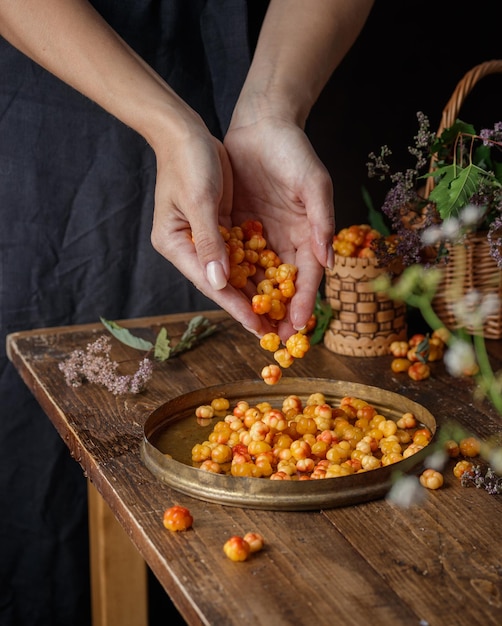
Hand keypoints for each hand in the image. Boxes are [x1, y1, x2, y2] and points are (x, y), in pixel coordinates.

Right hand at [150, 119, 269, 336]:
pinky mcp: (219, 226)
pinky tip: (275, 284)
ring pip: (234, 271)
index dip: (235, 306)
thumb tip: (219, 283)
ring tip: (278, 316)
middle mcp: (188, 246)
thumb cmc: (188, 160)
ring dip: (255, 292)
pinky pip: (240, 253)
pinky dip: (256, 268)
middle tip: (272, 332)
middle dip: (247, 307)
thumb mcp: (199, 200)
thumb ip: (210, 242)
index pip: (210, 282)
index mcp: (175, 243)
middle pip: (222, 283)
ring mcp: (204, 237)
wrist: (186, 130)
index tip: (257, 327)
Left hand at [224, 114, 333, 340]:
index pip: (308, 276)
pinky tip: (225, 295)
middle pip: (283, 283)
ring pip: (258, 275)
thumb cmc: (293, 151)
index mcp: (308, 233)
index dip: (304, 302)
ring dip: (254, 301)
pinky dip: (233, 275)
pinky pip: (236, 256)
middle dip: (278, 311)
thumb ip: (321, 221)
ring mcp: (262, 234)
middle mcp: (286, 239)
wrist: (260, 124)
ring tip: (247, 326)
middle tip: (269, 338)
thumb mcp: (313, 183)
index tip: (296, 327)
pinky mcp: (239, 226)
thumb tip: (328, 262)